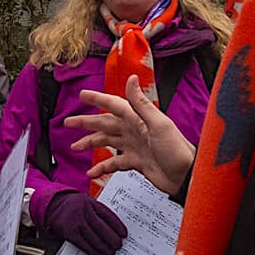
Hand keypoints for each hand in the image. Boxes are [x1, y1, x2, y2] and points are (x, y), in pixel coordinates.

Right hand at [43, 190, 127, 254]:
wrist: (52, 205)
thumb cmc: (73, 206)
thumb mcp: (86, 202)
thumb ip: (98, 212)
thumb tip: (114, 230)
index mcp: (91, 202)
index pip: (108, 215)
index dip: (118, 226)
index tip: (124, 234)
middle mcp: (83, 211)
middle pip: (102, 228)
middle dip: (112, 239)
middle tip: (118, 246)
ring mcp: (75, 222)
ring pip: (94, 238)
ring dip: (104, 248)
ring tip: (110, 252)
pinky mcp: (68, 232)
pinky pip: (83, 244)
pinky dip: (91, 251)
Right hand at [66, 75, 196, 193]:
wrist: (186, 176)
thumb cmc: (176, 149)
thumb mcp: (158, 124)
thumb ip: (141, 103)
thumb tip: (131, 78)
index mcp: (138, 119)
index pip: (113, 105)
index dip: (97, 99)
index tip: (82, 95)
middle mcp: (134, 130)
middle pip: (104, 124)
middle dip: (85, 123)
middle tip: (68, 122)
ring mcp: (134, 146)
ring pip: (106, 142)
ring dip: (90, 144)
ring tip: (75, 147)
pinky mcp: (136, 162)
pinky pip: (114, 163)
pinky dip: (102, 167)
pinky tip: (92, 172)